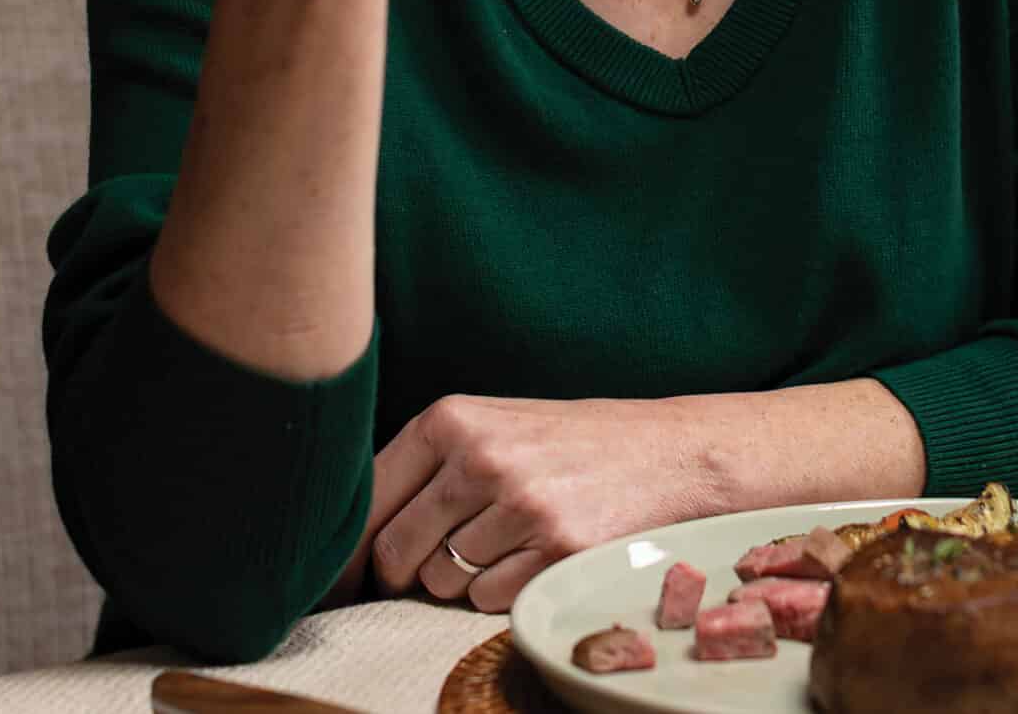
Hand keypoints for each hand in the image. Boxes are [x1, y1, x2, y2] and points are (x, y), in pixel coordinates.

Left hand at [361, 395, 721, 612]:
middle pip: (395, 550)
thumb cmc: (569, 444)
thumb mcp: (493, 426)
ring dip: (462, 579)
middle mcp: (482, 457)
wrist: (668, 453)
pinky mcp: (556, 548)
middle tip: (437, 563)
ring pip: (441, 581)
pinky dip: (502, 592)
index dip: (352, 549)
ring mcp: (520, 504)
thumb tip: (350, 541)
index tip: (350, 575)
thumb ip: (425, 467)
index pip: (366, 500)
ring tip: (505, 543)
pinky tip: (533, 556)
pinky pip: (488, 600)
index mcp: (453, 418)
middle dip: (406, 572)